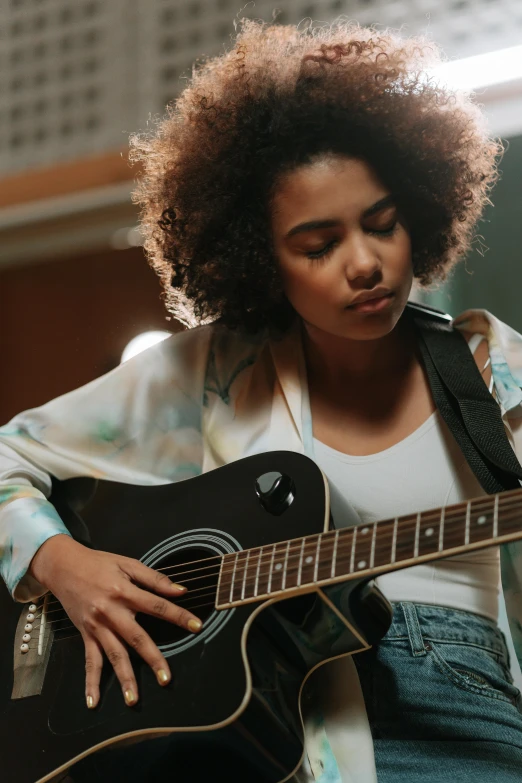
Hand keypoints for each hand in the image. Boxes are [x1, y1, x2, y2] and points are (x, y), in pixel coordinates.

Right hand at [29, 534, 201, 708]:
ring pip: (113, 655)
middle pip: (136, 637)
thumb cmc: (98, 563)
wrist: (64, 566)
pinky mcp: (86, 634)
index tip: (196, 626)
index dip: (178, 615)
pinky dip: (90, 683)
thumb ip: (154, 578)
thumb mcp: (128, 563)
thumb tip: (180, 590)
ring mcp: (97, 626)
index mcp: (124, 591)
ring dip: (124, 678)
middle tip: (166, 678)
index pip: (157, 605)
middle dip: (152, 658)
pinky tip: (93, 701)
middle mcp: (110, 611)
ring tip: (133, 699)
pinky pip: (89, 661)